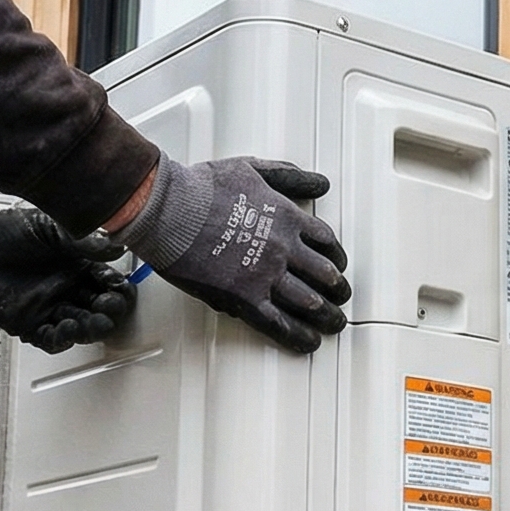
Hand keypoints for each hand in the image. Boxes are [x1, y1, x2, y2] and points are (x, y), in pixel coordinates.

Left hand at [0, 193, 134, 351]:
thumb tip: (116, 245)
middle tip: (110, 306)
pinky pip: (52, 339)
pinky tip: (69, 328)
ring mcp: (49, 308)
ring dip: (92, 327)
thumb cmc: (5, 232)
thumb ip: (83, 240)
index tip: (119, 287)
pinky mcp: (29, 324)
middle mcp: (67, 289)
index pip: (108, 284)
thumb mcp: (50, 228)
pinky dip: (64, 338)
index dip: (118, 288)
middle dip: (110, 311)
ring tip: (95, 321)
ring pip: (81, 327)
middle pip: (100, 309)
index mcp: (77, 266)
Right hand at [114, 156, 350, 352]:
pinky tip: (308, 341)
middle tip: (341, 297)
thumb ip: (289, 177)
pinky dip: (297, 335)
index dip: (336, 257)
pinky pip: (278, 322)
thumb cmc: (201, 188)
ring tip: (334, 323)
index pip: (326, 242)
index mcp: (286, 217)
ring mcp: (265, 274)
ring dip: (326, 315)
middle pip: (324, 275)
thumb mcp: (253, 169)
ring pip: (308, 302)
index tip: (337, 265)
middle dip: (337, 289)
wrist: (168, 209)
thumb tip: (320, 182)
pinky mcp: (243, 296)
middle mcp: (283, 248)